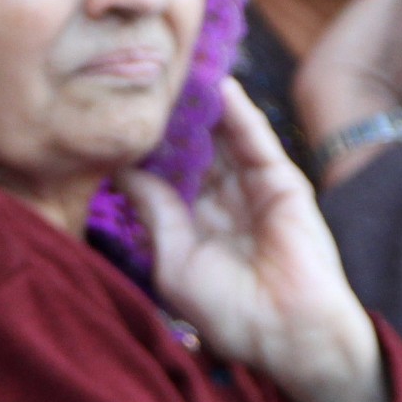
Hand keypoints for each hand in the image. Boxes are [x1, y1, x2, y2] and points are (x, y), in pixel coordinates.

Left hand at [121, 81, 389, 401]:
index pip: (159, 171)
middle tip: (138, 76)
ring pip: (219, 135)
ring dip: (200, 103)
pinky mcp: (281, 180)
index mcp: (188, 221)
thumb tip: (119, 169)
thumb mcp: (174, 261)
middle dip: (167, 116)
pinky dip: (238, 110)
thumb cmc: (229, 312)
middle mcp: (217, 198)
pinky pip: (255, 138)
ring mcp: (249, 187)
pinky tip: (219, 84)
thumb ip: (153, 212)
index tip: (112, 113)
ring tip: (175, 67)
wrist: (288, 334)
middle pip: (188, 145)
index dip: (140, 145)